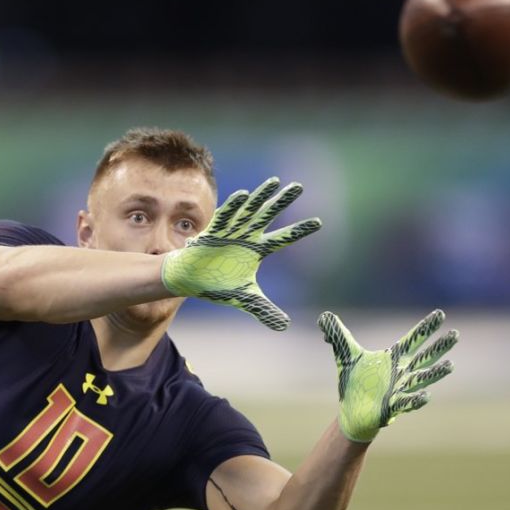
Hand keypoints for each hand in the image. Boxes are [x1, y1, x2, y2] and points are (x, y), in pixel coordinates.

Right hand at [161, 177, 321, 330]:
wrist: (190, 281)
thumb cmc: (217, 284)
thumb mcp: (245, 298)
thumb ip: (264, 309)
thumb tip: (285, 326)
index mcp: (257, 251)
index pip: (283, 238)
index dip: (300, 230)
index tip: (319, 222)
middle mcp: (247, 237)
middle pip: (269, 215)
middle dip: (282, 201)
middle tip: (298, 187)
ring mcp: (231, 231)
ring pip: (249, 210)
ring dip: (261, 196)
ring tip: (275, 182)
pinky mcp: (213, 232)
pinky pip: (225, 217)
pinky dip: (233, 207)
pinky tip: (243, 195)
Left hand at [317, 309, 457, 442]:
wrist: (351, 412)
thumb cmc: (355, 384)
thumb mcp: (345, 356)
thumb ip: (338, 335)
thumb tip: (324, 316)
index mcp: (393, 359)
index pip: (413, 340)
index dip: (426, 328)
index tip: (440, 315)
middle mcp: (401, 373)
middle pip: (425, 358)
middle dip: (439, 347)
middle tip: (455, 335)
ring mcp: (399, 390)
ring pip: (421, 380)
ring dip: (435, 374)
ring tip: (450, 366)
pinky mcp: (392, 407)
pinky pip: (407, 403)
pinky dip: (416, 400)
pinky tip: (426, 395)